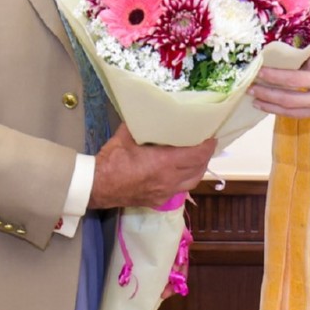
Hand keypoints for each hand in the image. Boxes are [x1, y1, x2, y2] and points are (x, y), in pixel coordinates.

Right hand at [87, 126, 216, 209]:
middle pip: (199, 169)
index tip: (211, 135)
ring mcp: (165, 192)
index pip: (197, 155)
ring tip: (198, 156)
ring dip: (198, 169)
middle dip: (205, 156)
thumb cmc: (113, 160)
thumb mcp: (128, 134)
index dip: (208, 145)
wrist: (97, 186)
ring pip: (192, 181)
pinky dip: (185, 178)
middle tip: (206, 143)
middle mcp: (170, 180)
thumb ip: (143, 122)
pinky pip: (180, 189)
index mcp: (165, 163)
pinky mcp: (158, 200)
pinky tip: (181, 170)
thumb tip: (151, 110)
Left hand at [249, 47, 309, 118]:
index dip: (272, 77)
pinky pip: (302, 115)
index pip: (292, 80)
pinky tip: (277, 107)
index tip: (259, 72)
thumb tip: (299, 64)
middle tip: (249, 89)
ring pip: (292, 113)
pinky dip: (286, 112)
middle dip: (266, 95)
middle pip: (286, 100)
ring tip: (257, 101)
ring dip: (272, 107)